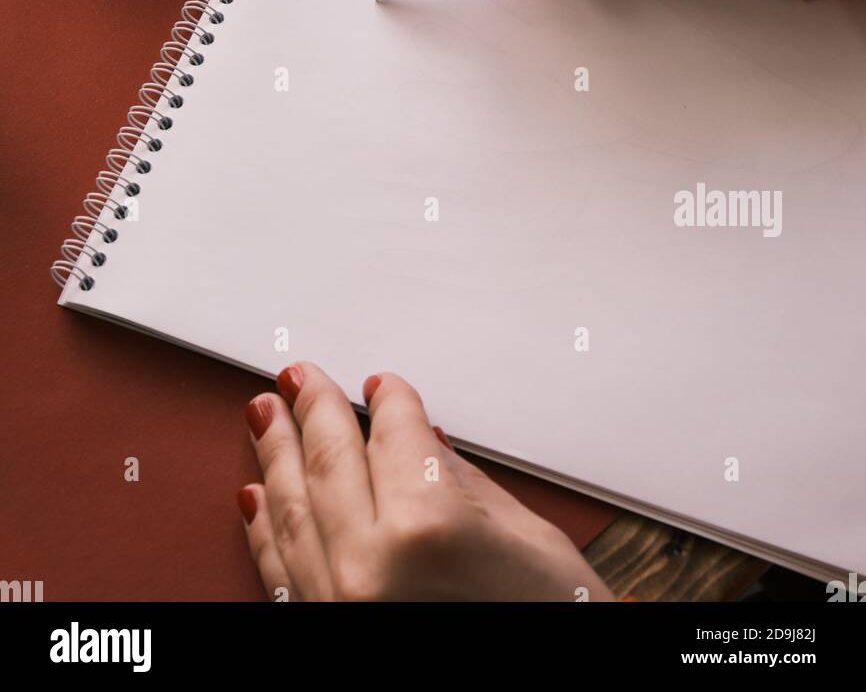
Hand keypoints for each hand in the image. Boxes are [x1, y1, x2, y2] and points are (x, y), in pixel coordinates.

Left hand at [238, 363, 612, 602]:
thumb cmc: (550, 624)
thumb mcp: (527, 540)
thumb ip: (462, 484)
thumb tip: (421, 444)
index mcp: (427, 525)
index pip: (395, 433)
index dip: (389, 399)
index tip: (382, 385)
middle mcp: (370, 564)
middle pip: (331, 459)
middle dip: (315, 407)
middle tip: (299, 374)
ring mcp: (338, 603)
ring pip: (292, 506)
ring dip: (276, 453)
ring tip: (264, 413)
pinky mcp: (321, 629)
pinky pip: (279, 566)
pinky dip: (264, 525)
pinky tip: (254, 493)